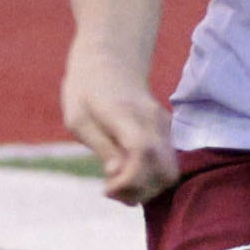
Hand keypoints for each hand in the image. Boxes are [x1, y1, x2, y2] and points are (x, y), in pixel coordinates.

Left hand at [62, 37, 176, 204]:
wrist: (108, 58)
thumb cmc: (86, 88)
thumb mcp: (78, 119)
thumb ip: (101, 147)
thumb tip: (115, 175)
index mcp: (125, 115)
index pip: (141, 154)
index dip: (128, 181)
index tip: (106, 189)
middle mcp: (152, 121)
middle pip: (165, 171)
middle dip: (141, 191)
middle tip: (112, 190)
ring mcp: (163, 126)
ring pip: (171, 171)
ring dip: (147, 188)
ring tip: (119, 185)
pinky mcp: (165, 131)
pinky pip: (166, 163)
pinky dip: (150, 177)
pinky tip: (127, 174)